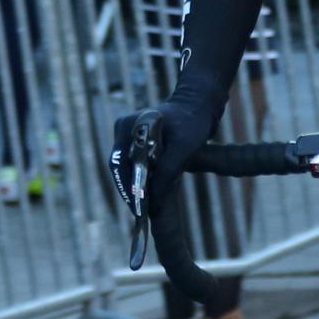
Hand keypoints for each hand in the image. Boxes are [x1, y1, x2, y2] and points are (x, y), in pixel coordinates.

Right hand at [109, 93, 215, 217]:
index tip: (137, 208)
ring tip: (144, 209)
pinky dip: (141, 179)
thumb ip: (167, 172)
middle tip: (140, 214)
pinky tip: (149, 195)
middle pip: (120, 167)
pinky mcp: (136, 141)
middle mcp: (123, 129)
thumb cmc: (192, 122)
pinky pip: (134, 164)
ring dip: (135, 187)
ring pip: (126, 168)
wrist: (199, 104)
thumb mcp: (183, 148)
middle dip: (130, 190)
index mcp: (129, 126)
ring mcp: (128, 134)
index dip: (127, 188)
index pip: (119, 164)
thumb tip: (154, 202)